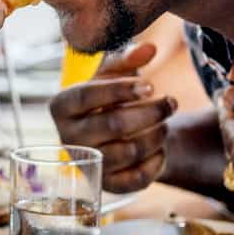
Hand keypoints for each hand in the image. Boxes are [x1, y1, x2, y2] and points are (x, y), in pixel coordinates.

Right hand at [49, 42, 177, 192]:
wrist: (109, 137)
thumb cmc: (108, 100)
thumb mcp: (112, 75)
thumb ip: (128, 59)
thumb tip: (149, 49)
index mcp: (61, 106)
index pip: (87, 95)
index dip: (120, 89)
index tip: (150, 86)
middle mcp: (67, 137)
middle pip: (113, 124)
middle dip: (150, 112)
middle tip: (172, 102)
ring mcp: (86, 164)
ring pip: (130, 150)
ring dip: (157, 134)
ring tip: (166, 123)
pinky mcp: (107, 185)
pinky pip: (137, 178)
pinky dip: (156, 162)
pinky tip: (160, 148)